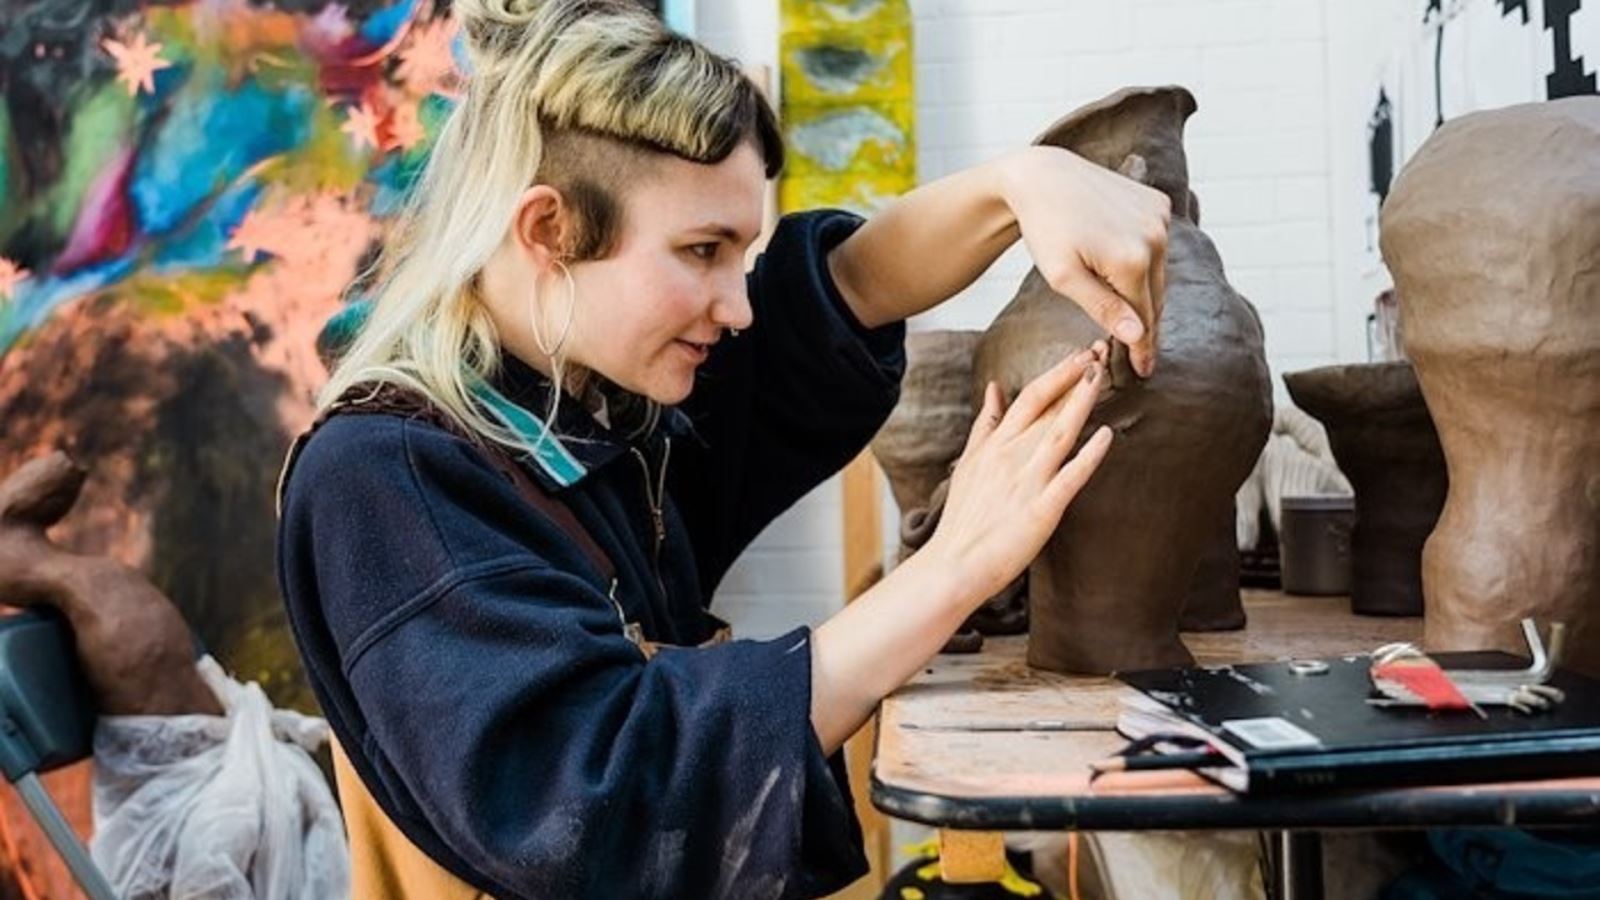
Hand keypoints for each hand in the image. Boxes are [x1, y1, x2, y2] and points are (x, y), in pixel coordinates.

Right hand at [923, 344, 1113, 602]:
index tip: (1081, 353)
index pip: (1030, 397)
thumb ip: (986, 425)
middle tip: (1101, 349)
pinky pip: (1069, 477)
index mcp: (996, 445)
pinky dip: (1089, 455)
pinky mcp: (1042, 509)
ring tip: (1102, 375)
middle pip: (1047, 406)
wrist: (954, 564)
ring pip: (1060, 432)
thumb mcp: (970, 462)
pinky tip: (1106, 435)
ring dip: (1081, 401)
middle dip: (1075, 376)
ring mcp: (1027, 481)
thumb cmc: (964, 518)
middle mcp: (1011, 456)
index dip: (1058, 372)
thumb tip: (996, 387)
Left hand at [1002, 146, 1171, 376]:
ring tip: (1133, 318)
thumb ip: (1103, 307)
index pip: (1143, 317)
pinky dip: (1145, 260)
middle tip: (1140, 356)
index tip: (1144, 372)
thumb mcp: (1064, 277)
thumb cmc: (1045, 228)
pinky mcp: (1157, 203)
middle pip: (1154, 296)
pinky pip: (1156, 244)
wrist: (1042, 177)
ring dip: (1145, 292)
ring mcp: (1159, 217)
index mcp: (1132, 260)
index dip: (1143, 348)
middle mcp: (1155, 237)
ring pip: (1158, 271)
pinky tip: (1127, 270)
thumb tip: (1139, 335)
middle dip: (1145, 325)